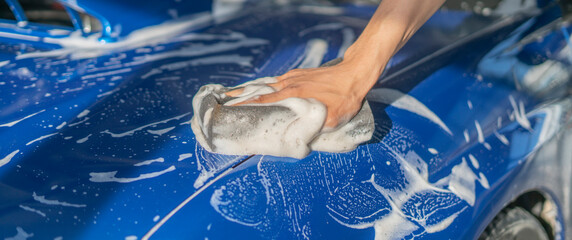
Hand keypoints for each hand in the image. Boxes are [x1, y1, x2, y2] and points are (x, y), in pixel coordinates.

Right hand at [226, 60, 379, 128]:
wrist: (355, 73)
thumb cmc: (344, 98)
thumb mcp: (331, 121)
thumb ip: (314, 131)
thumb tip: (301, 142)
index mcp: (292, 96)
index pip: (262, 101)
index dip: (244, 106)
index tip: (228, 110)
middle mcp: (288, 85)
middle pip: (258, 91)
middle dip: (239, 97)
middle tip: (223, 102)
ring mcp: (293, 78)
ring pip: (265, 85)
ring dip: (249, 90)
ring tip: (232, 95)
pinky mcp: (299, 74)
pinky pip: (276, 80)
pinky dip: (264, 85)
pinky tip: (260, 87)